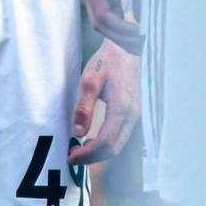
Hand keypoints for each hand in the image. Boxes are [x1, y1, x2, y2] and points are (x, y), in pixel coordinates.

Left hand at [68, 39, 139, 164]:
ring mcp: (134, 115)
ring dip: (99, 152)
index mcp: (121, 109)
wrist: (125, 47)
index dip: (87, 154)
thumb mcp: (90, 80)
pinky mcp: (133, 112)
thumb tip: (77, 131)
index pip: (104, 143)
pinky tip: (92, 139)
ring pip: (118, 144)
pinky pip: (121, 136)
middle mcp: (131, 116)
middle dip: (92, 157)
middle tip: (72, 156)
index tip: (70, 157)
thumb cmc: (108, 61)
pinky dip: (106, 143)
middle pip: (113, 148)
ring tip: (79, 149)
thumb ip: (84, 107)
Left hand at [81, 0, 142, 52]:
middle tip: (147, 50)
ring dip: (123, 37)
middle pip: (106, 29)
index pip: (112, 22)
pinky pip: (103, 15)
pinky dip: (120, 26)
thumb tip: (144, 21)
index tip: (147, 43)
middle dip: (126, 42)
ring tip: (145, 41)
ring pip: (103, 26)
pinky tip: (138, 30)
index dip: (127, 35)